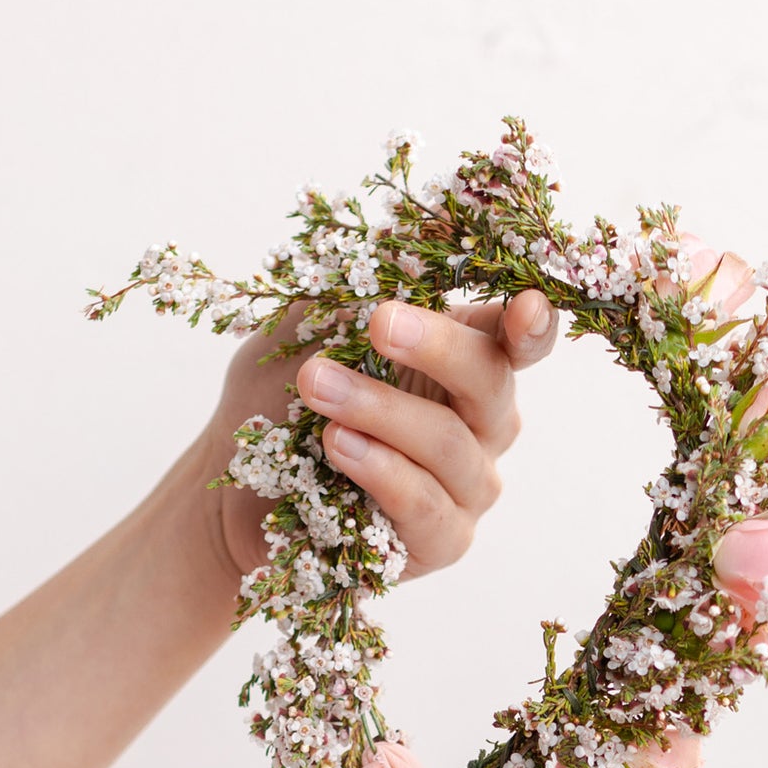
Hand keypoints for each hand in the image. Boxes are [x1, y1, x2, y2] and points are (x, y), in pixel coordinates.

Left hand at [195, 290, 557, 584]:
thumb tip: (398, 226)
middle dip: (436, 348)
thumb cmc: (279, 398)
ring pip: (451, 445)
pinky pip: (426, 505)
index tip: (524, 306)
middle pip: (491, 382)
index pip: (518, 338)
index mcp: (463, 362)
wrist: (236, 488)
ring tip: (315, 388)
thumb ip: (355, 282)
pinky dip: (381, 471)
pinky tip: (339, 447)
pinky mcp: (442, 540)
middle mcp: (480, 425)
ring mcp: (467, 486)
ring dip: (381, 411)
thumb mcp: (305, 324)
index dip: (532, 323)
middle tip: (379, 322)